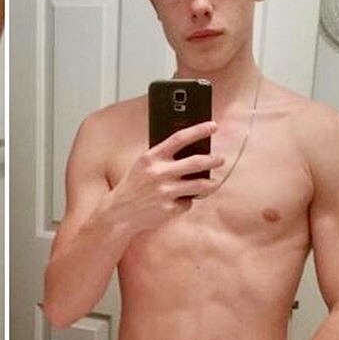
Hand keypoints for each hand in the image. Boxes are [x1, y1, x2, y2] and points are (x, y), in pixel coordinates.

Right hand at [106, 121, 223, 233]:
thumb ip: (162, 157)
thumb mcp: (142, 165)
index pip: (179, 138)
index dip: (199, 130)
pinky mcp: (168, 209)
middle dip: (213, 160)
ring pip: (200, 185)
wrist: (118, 212)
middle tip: (220, 159)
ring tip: (213, 182)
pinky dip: (187, 201)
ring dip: (211, 183)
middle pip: (196, 162)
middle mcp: (158, 173)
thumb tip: (192, 149)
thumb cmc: (134, 185)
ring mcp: (164, 192)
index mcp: (151, 158)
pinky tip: (179, 201)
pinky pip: (188, 203)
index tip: (213, 126)